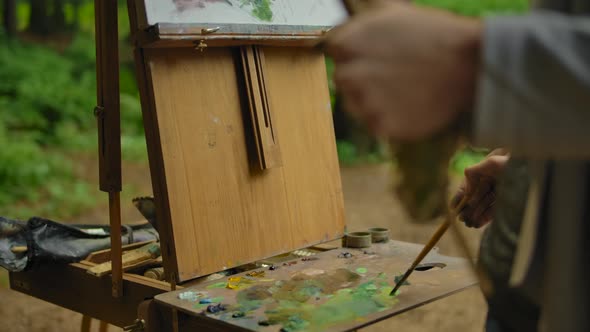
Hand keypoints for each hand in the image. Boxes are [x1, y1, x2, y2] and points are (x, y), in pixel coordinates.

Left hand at [325, 3, 481, 140]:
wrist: (469, 65)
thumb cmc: (434, 35)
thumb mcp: (394, 12)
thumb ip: (362, 23)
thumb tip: (348, 25)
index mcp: (348, 43)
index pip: (335, 51)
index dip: (355, 53)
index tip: (374, 56)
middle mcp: (350, 74)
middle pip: (343, 80)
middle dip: (361, 78)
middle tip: (391, 76)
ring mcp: (364, 103)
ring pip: (356, 105)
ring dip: (372, 100)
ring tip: (403, 90)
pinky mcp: (381, 126)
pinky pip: (376, 125)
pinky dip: (389, 120)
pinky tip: (409, 105)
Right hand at [451, 149, 508, 227]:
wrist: (536, 168)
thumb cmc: (514, 161)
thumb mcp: (492, 163)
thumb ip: (474, 172)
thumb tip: (464, 186)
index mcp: (486, 172)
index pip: (469, 185)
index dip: (460, 196)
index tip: (453, 207)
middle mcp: (492, 183)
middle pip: (476, 198)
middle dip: (468, 209)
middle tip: (461, 219)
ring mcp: (501, 193)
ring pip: (484, 206)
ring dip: (475, 215)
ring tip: (469, 223)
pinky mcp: (509, 202)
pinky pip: (495, 211)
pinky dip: (486, 217)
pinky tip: (478, 223)